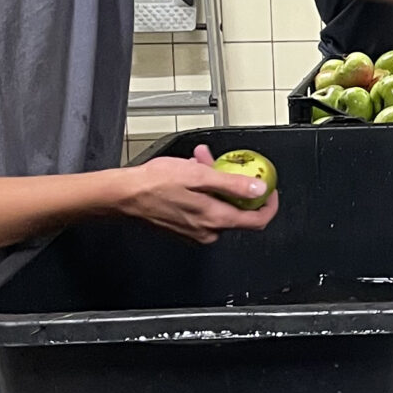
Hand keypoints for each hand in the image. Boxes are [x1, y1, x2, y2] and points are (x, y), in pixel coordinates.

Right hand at [117, 146, 279, 243]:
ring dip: (214, 181)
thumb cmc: (153, 185)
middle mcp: (207, 231)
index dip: (269, 204)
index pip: (257, 221)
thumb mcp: (199, 177)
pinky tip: (190, 173)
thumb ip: (232, 185)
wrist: (123, 195)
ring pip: (217, 204)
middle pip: (236, 209)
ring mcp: (194, 231)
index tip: (269, 189)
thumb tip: (258, 189)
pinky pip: (202, 207)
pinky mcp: (182, 227)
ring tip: (201, 161)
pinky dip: (201, 189)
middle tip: (224, 163)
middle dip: (233, 182)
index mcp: (215, 220)